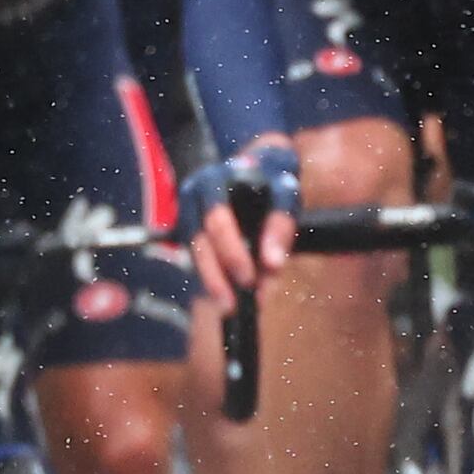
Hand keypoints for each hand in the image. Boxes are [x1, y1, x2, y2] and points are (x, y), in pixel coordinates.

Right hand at [176, 139, 299, 313]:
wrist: (258, 166)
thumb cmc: (273, 179)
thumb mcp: (284, 193)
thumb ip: (280, 225)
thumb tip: (273, 266)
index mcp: (212, 181)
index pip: (218, 221)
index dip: (232, 253)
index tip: (251, 280)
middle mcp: (194, 197)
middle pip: (202, 241)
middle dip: (219, 273)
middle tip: (238, 301)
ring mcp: (189, 213)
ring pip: (197, 253)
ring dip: (214, 282)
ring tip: (231, 307)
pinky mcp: (191, 230)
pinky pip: (199, 258)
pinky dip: (214, 277)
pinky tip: (228, 297)